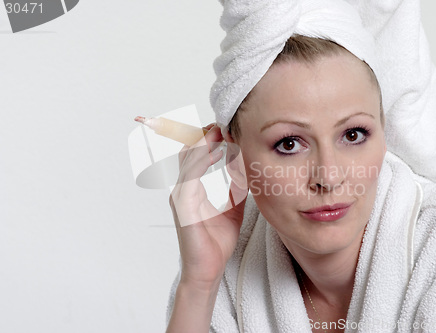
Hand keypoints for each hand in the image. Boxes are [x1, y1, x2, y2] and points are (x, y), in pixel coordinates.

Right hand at [169, 123, 247, 287]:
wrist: (208, 270)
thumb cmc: (216, 242)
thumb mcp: (233, 208)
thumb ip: (236, 188)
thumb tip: (245, 169)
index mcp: (193, 188)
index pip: (196, 155)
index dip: (209, 139)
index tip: (227, 128)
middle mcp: (183, 189)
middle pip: (188, 151)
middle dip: (204, 134)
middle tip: (223, 123)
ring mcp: (180, 196)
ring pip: (186, 159)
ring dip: (203, 142)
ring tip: (220, 130)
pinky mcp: (182, 205)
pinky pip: (189, 176)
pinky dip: (200, 160)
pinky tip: (215, 152)